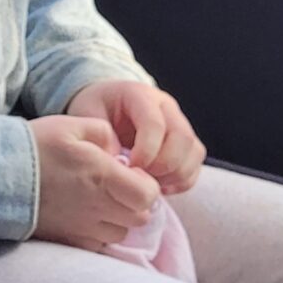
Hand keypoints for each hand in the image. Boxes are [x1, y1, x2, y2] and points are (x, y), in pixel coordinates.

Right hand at [27, 115, 161, 252]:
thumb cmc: (33, 147)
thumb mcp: (71, 125)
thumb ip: (104, 133)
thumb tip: (119, 152)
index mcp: (103, 176)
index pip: (148, 195)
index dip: (146, 184)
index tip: (130, 173)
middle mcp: (98, 207)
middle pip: (140, 217)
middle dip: (135, 202)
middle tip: (115, 186)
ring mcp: (83, 228)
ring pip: (121, 232)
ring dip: (117, 218)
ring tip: (98, 200)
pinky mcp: (68, 241)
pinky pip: (98, 244)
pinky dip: (98, 232)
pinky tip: (83, 215)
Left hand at [66, 80, 204, 194]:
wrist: (104, 104)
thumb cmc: (94, 110)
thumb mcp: (86, 115)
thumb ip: (100, 137)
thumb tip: (121, 164)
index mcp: (140, 95)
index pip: (155, 124)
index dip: (146, 151)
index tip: (130, 168)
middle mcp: (166, 107)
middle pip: (182, 138)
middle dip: (164, 166)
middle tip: (141, 179)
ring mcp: (179, 124)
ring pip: (194, 152)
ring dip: (175, 175)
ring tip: (149, 184)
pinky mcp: (185, 144)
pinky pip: (195, 165)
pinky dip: (182, 181)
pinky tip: (159, 187)